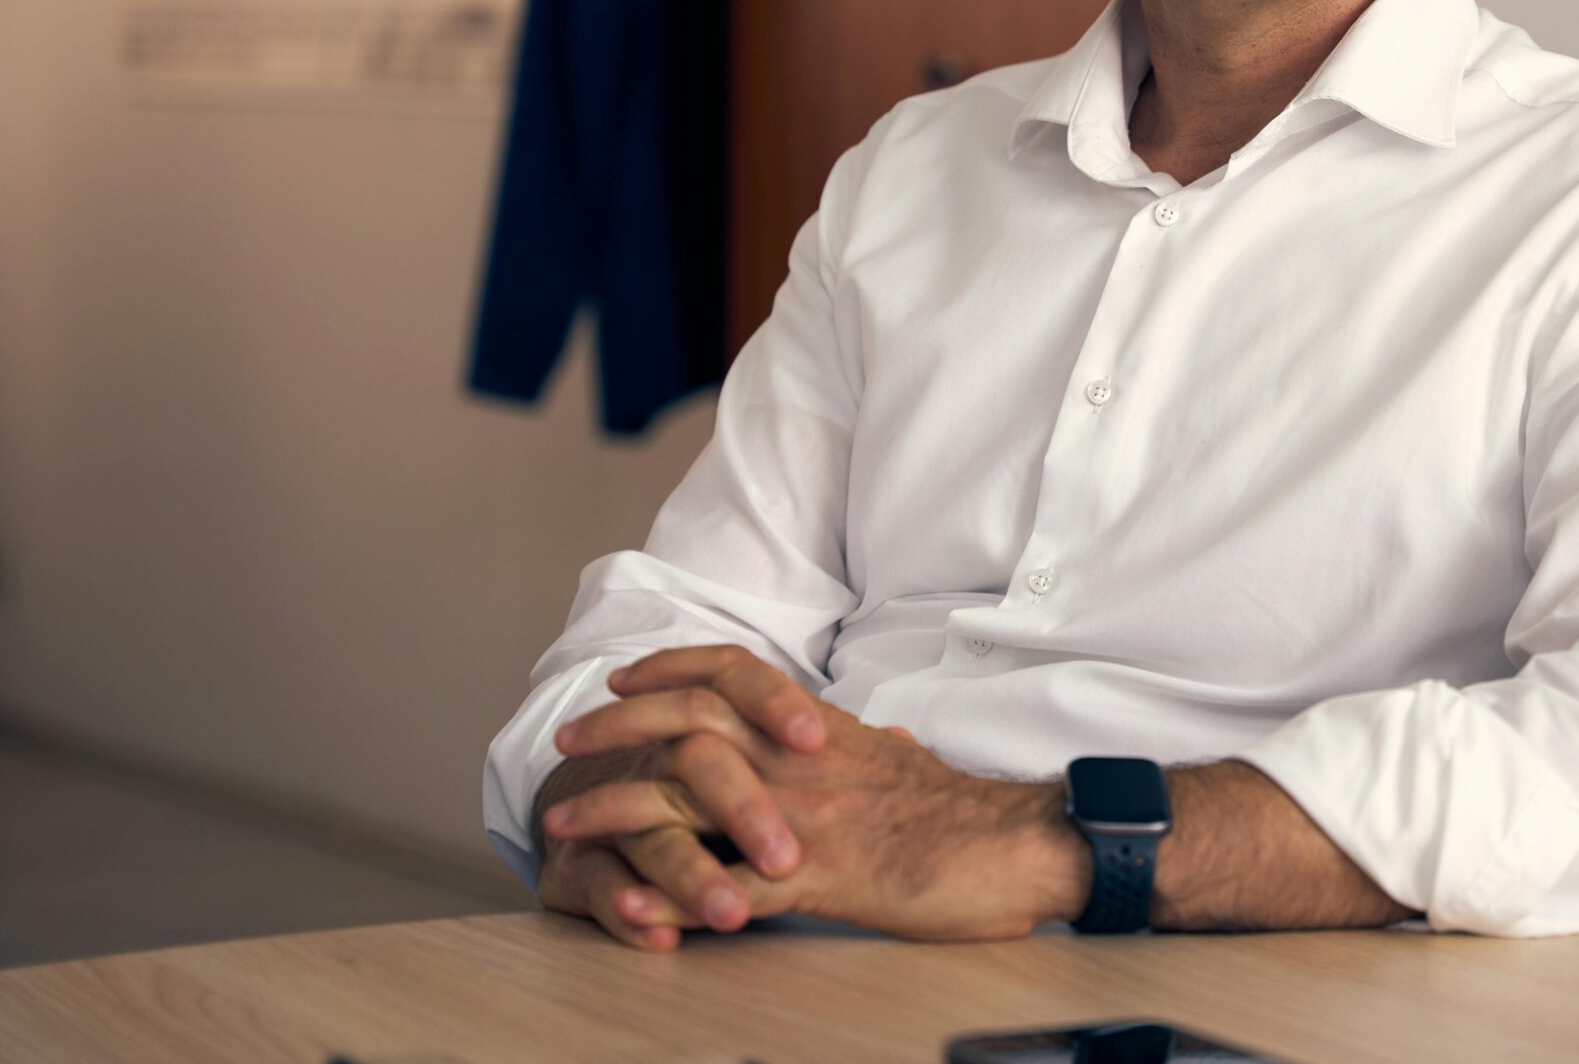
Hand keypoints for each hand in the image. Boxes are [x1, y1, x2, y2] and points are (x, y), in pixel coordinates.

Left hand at [544, 646, 1087, 943]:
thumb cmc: (968, 811)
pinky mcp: (816, 879)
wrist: (1015, 845)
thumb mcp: (914, 761)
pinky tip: (628, 908)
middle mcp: (801, 762)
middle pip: (687, 725)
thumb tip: (883, 738)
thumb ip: (880, 749)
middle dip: (616, 729)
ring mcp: (802, 818)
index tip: (624, 677)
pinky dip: (670, 898)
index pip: (732, 675)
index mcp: (821, 731)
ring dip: (614, 811)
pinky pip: (726, 888)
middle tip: (568, 739)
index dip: (670, 669)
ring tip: (564, 828)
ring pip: (685, 802)